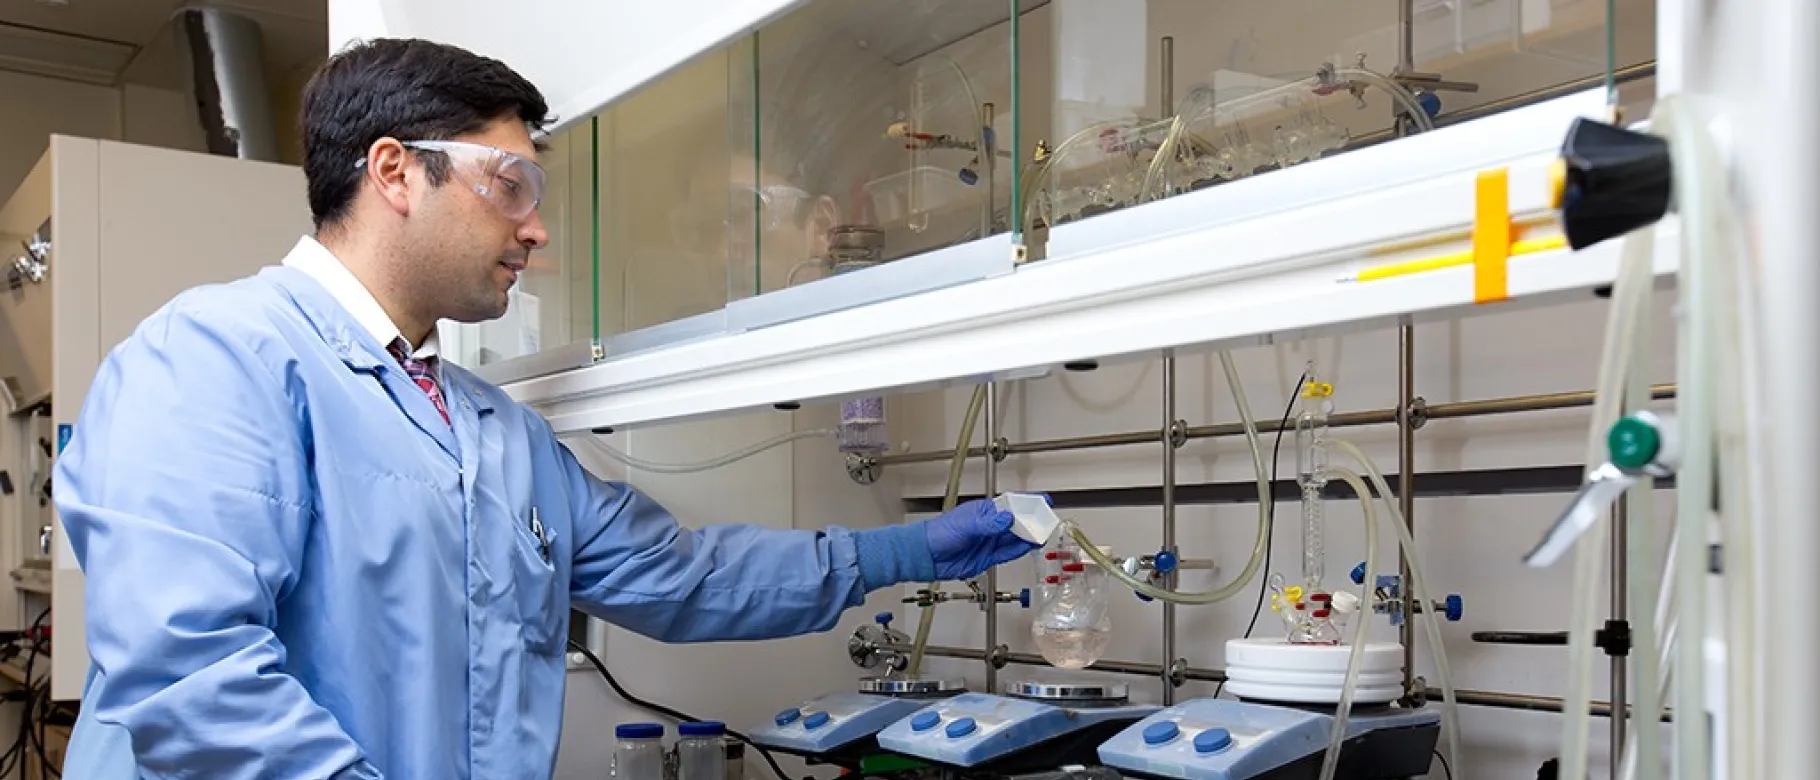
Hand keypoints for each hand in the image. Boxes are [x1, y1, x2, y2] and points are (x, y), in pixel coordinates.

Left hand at [923, 498, 1042, 580]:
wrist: (926, 556)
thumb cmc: (938, 533)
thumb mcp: (965, 525)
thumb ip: (988, 524)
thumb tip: (1007, 518)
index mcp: (984, 512)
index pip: (1011, 504)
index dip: (1027, 502)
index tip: (1043, 500)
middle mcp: (989, 526)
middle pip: (1017, 522)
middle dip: (1032, 521)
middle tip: (1046, 521)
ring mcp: (989, 542)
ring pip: (1015, 538)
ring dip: (1028, 536)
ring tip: (1042, 534)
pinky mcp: (987, 557)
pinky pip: (1008, 553)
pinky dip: (1019, 549)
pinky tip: (1029, 545)